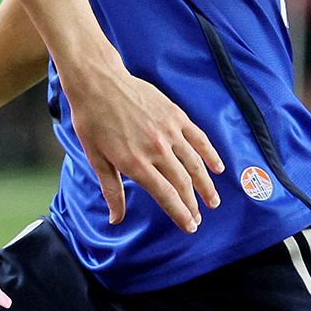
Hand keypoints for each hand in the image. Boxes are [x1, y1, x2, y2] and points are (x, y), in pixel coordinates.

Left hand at [64, 64, 224, 230]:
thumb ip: (112, 190)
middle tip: (199, 218)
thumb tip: (115, 219)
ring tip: (213, 200)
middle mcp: (156, 149)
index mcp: (135, 163)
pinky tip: (217, 168)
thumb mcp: (96, 159)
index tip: (190, 227)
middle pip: (182, 183)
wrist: (98, 83)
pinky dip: (210, 154)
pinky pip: (198, 138)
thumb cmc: (93, 121)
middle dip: (192, 204)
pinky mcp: (175, 115)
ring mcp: (168, 131)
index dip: (180, 213)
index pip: (165, 195)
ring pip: (194, 163)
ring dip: (206, 184)